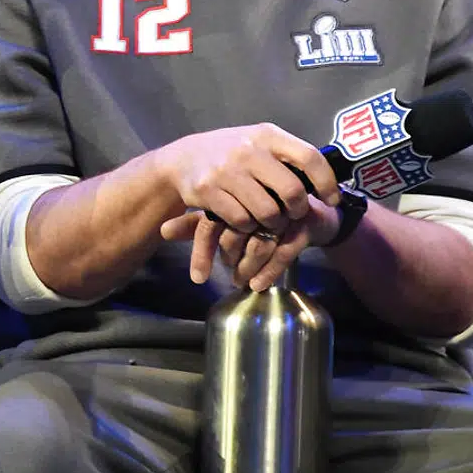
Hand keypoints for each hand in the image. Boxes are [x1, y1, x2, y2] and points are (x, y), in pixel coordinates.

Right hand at [156, 124, 339, 237]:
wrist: (183, 158)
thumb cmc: (231, 153)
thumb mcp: (257, 142)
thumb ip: (287, 156)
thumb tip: (326, 182)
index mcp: (266, 134)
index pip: (309, 157)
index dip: (326, 183)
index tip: (331, 200)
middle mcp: (247, 149)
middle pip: (292, 191)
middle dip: (297, 209)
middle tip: (292, 214)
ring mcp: (226, 170)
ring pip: (268, 212)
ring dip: (272, 222)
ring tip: (267, 218)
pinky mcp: (208, 190)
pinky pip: (242, 220)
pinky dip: (247, 226)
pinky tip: (244, 219)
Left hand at [161, 197, 340, 289]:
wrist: (310, 207)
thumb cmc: (260, 210)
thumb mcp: (226, 214)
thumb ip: (196, 223)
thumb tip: (161, 230)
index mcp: (234, 188)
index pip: (211, 220)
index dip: (202, 249)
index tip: (197, 277)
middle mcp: (257, 194)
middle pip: (235, 230)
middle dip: (227, 258)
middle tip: (225, 275)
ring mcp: (281, 207)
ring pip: (259, 241)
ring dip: (248, 267)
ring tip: (239, 282)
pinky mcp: (303, 221)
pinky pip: (283, 249)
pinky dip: (269, 270)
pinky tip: (258, 284)